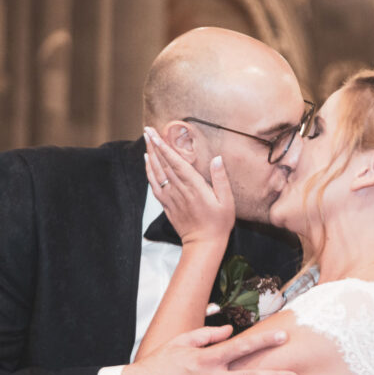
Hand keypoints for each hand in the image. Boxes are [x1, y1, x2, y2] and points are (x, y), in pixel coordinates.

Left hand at [144, 127, 234, 246]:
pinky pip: (155, 185)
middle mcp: (180, 190)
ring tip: (146, 140)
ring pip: (157, 173)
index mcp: (195, 187)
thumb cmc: (219, 223)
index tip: (156, 135)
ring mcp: (171, 198)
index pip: (176, 163)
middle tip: (147, 130)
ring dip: (150, 155)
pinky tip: (147, 162)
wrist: (203, 244)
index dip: (165, 148)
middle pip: (164, 164)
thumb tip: (217, 158)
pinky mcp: (167, 204)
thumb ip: (221, 179)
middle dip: (154, 146)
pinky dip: (149, 172)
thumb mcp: (227, 201)